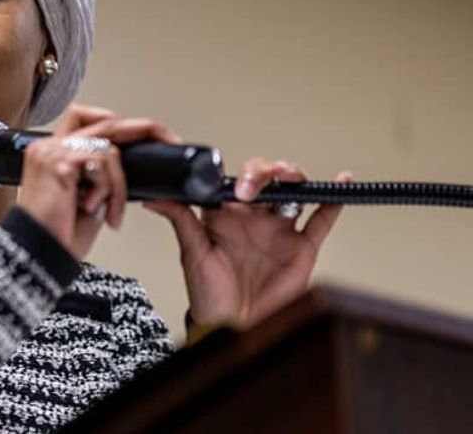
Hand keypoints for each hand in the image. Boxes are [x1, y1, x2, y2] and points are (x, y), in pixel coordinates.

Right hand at [17, 104, 180, 258]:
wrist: (39, 255)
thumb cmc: (58, 234)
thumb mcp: (88, 199)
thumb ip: (101, 177)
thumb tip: (128, 169)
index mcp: (54, 153)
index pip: (85, 118)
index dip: (116, 121)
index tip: (145, 133)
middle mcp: (49, 147)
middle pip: (105, 123)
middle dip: (144, 129)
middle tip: (169, 139)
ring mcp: (52, 152)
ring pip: (109, 151)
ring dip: (118, 186)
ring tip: (110, 211)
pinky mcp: (58, 164)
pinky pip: (102, 165)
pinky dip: (108, 190)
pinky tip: (93, 208)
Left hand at [145, 159, 352, 327]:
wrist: (234, 326)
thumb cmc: (210, 294)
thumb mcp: (193, 252)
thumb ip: (180, 219)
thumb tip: (156, 196)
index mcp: (226, 214)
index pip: (234, 180)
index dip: (237, 175)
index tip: (235, 185)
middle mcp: (254, 217)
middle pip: (265, 179)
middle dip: (263, 172)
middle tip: (253, 188)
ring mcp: (279, 229)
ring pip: (292, 190)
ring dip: (292, 176)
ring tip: (287, 175)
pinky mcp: (303, 246)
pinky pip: (322, 218)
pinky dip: (334, 200)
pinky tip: (342, 181)